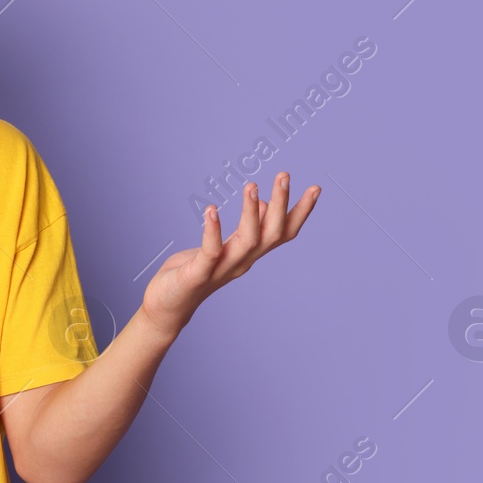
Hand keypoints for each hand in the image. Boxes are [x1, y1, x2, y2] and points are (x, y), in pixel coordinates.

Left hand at [137, 171, 320, 337]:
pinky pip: (211, 252)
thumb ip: (245, 229)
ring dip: (251, 213)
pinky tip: (211, 209)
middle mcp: (241, 262)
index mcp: (248, 254)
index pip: (282, 233)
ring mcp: (221, 270)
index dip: (300, 213)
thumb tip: (264, 203)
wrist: (167, 307)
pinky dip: (213, 231)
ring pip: (247, 241)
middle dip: (281, 205)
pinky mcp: (198, 275)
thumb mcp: (224, 246)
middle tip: (284, 175)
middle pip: (272, 234)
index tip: (315, 188)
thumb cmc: (195, 272)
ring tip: (251, 186)